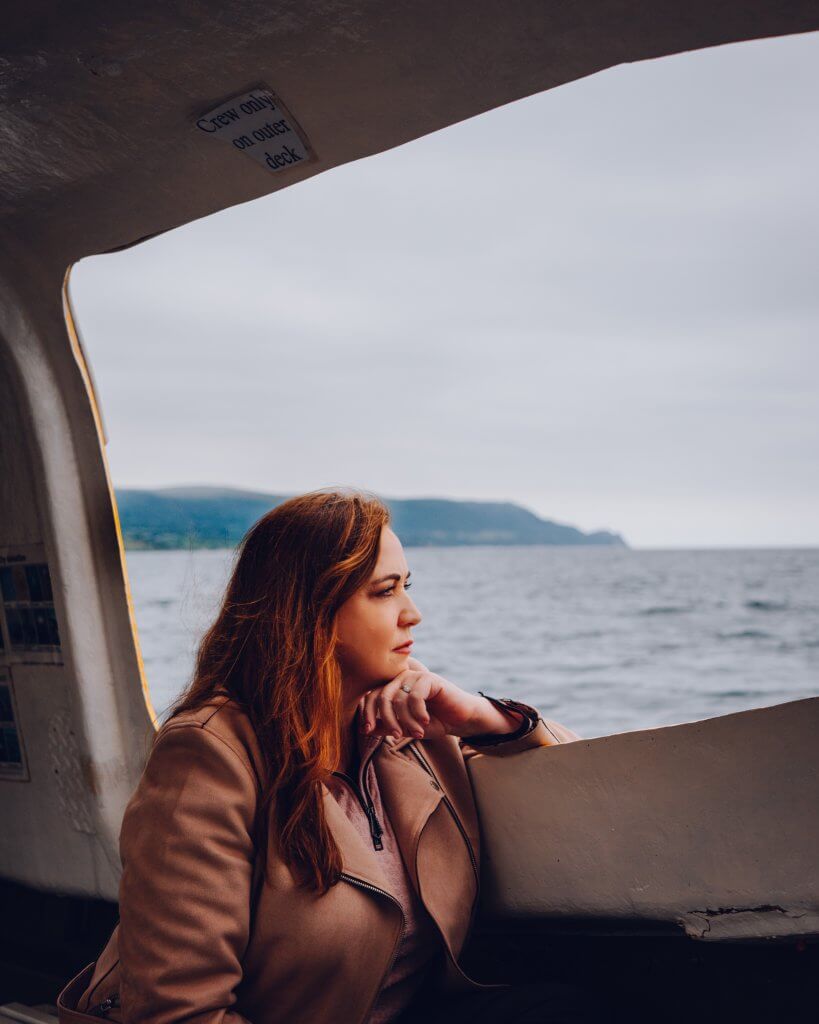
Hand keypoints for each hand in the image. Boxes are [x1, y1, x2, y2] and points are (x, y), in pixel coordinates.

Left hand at [360, 657, 518, 741]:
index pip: (372, 696)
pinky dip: (418, 713)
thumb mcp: (406, 728)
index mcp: (393, 688)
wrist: (460, 719)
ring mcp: (415, 676)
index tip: (367, 731)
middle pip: (383, 697)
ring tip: (418, 733)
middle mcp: (401, 679)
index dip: (367, 713)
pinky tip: (426, 721)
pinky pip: (415, 696)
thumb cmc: (433, 722)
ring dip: (407, 721)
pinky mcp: (429, 678)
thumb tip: (366, 729)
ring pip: (399, 699)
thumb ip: (387, 727)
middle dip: (388, 720)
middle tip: (397, 736)